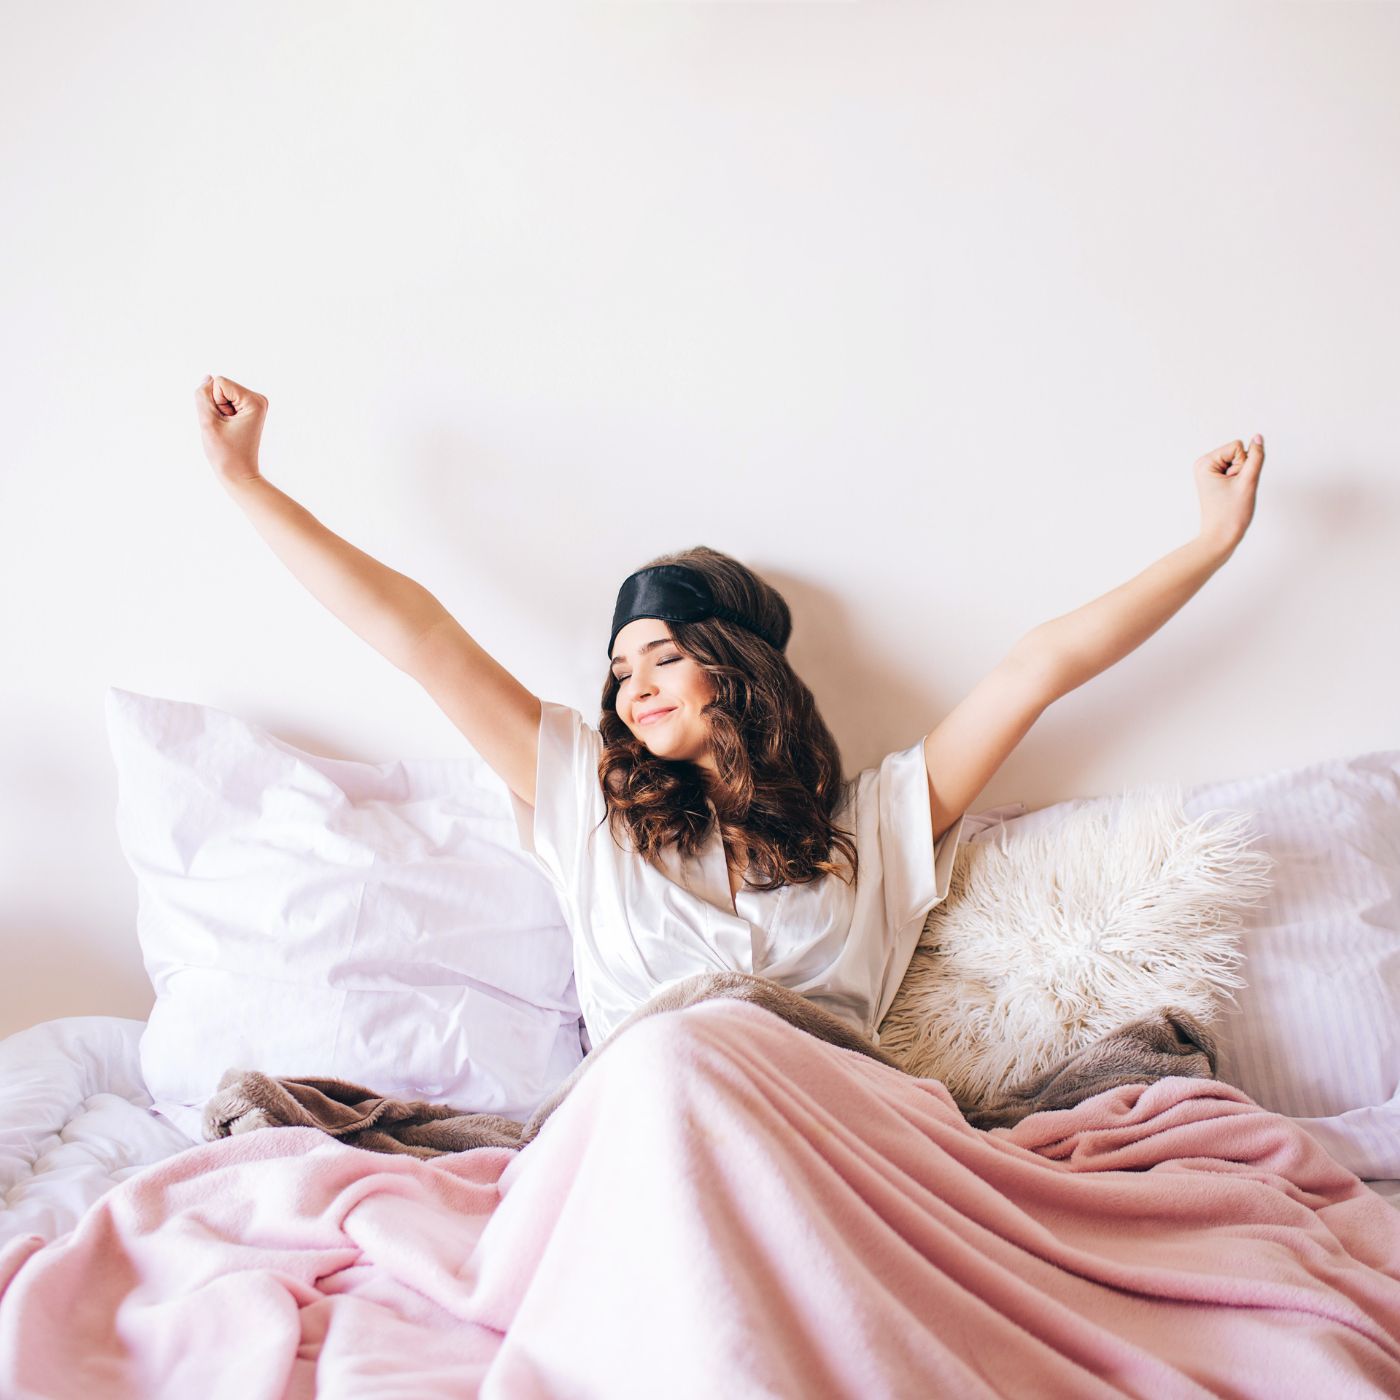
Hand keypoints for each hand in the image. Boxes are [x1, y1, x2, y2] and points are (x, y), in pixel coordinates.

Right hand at [194, 374, 267, 485]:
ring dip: (218, 411)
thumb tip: (208, 377)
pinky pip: (223, 401)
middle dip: (217, 407)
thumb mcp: (207, 421)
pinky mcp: (248, 409)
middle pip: (220, 386)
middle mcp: (259, 399)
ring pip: (220, 393)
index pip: (219, 382)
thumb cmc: (224, 453)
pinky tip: (229, 428)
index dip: (215, 403)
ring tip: (227, 429)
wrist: (238, 474)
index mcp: (255, 400)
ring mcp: (255, 404)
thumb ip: (203, 395)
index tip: (226, 423)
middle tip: (226, 428)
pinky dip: (221, 414)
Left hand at [1194, 435, 1263, 554]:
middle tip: (1234, 491)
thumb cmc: (1231, 513)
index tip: (1234, 484)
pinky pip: (1237, 470)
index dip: (1242, 465)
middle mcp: (1204, 464)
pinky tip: (1232, 494)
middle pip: (1238, 452)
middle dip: (1242, 470)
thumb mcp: (1248, 481)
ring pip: (1240, 461)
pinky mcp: (1215, 479)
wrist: (1221, 537)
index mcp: (1204, 462)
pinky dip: (1240, 481)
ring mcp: (1209, 472)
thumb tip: (1258, 437)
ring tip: (1233, 494)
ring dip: (1242, 477)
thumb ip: (1256, 456)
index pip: (1238, 446)